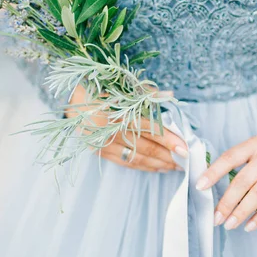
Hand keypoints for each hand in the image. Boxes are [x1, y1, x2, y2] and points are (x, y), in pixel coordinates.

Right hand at [67, 85, 187, 172]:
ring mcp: (104, 144)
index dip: (169, 139)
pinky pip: (126, 163)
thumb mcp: (122, 88)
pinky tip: (157, 168)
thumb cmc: (100, 91)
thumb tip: (170, 96)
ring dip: (158, 164)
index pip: (150, 129)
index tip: (185, 147)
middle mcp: (111, 131)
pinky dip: (143, 166)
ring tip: (175, 166)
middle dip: (168, 155)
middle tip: (185, 161)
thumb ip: (147, 93)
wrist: (71, 101)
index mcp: (119, 113)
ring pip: (137, 158)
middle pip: (146, 146)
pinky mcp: (100, 152)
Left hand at [196, 136, 256, 231]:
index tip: (200, 186)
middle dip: (227, 201)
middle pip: (244, 179)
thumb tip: (214, 184)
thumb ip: (242, 162)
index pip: (231, 157)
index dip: (214, 172)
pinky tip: (250, 226)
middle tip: (216, 218)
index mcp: (256, 143)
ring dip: (242, 211)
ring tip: (229, 225)